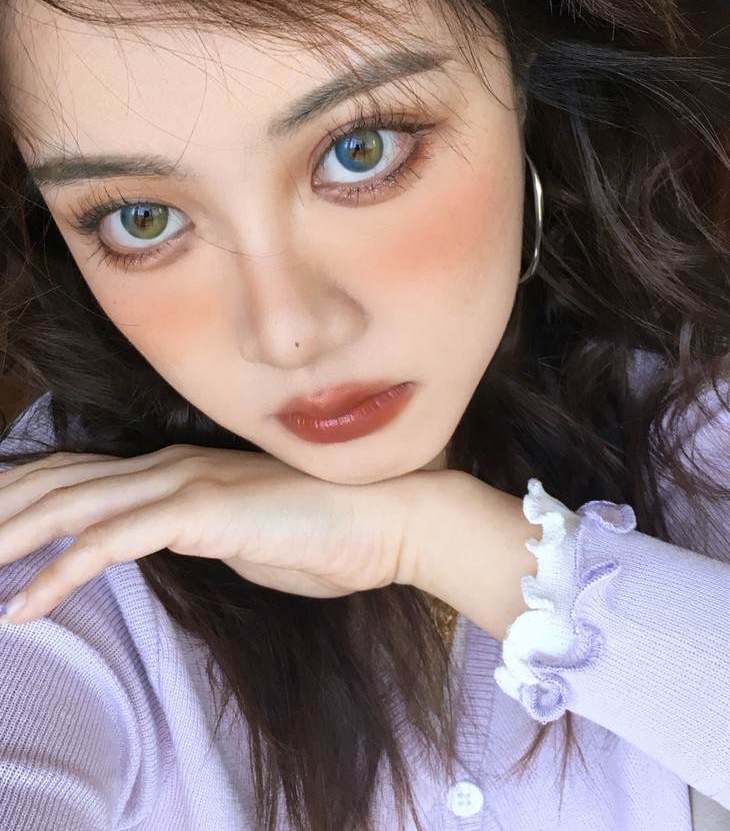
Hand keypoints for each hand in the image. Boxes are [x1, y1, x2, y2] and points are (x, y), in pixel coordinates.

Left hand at [0, 445, 427, 623]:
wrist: (391, 517)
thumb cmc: (325, 534)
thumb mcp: (244, 537)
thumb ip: (197, 534)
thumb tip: (166, 543)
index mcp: (180, 469)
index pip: (83, 473)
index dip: (28, 493)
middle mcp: (171, 466)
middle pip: (61, 481)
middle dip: (3, 512)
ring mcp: (185, 484)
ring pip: (73, 505)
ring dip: (11, 540)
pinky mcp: (201, 513)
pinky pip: (111, 543)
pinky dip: (60, 574)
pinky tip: (24, 607)